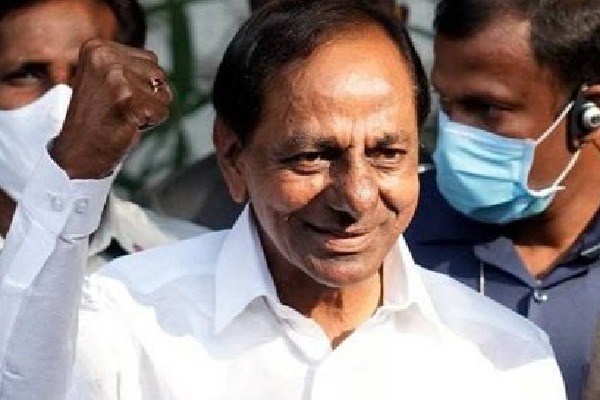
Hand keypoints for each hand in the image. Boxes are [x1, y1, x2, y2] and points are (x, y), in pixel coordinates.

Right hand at [50, 39, 171, 178]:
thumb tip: (159, 73)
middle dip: (148, 97)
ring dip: (150, 111)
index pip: (150, 60)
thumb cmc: (95, 120)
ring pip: (164, 94)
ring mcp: (116, 78)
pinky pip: (162, 112)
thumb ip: (129, 67)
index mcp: (97, 48)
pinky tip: (126, 125)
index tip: (115, 97)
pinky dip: (150, 124)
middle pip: (159, 75)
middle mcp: (105, 57)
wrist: (75, 152)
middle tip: (119, 110)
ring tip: (122, 116)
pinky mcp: (128, 101)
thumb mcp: (106, 80)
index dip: (141, 85)